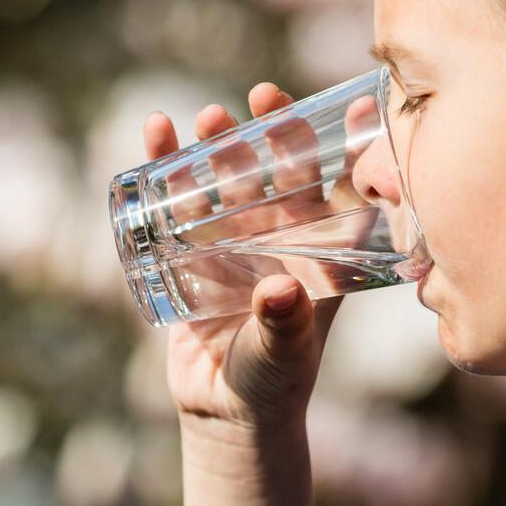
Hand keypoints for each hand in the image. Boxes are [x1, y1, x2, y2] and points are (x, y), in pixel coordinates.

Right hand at [143, 82, 354, 426]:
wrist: (224, 407)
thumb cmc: (274, 381)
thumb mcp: (284, 354)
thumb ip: (284, 326)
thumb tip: (278, 291)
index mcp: (319, 250)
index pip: (338, 188)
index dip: (345, 148)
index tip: (351, 105)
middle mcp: (280, 235)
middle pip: (278, 170)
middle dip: (270, 133)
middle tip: (258, 98)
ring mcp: (234, 237)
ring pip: (227, 176)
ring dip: (218, 144)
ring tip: (206, 116)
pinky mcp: (190, 248)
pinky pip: (178, 198)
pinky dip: (165, 165)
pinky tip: (155, 132)